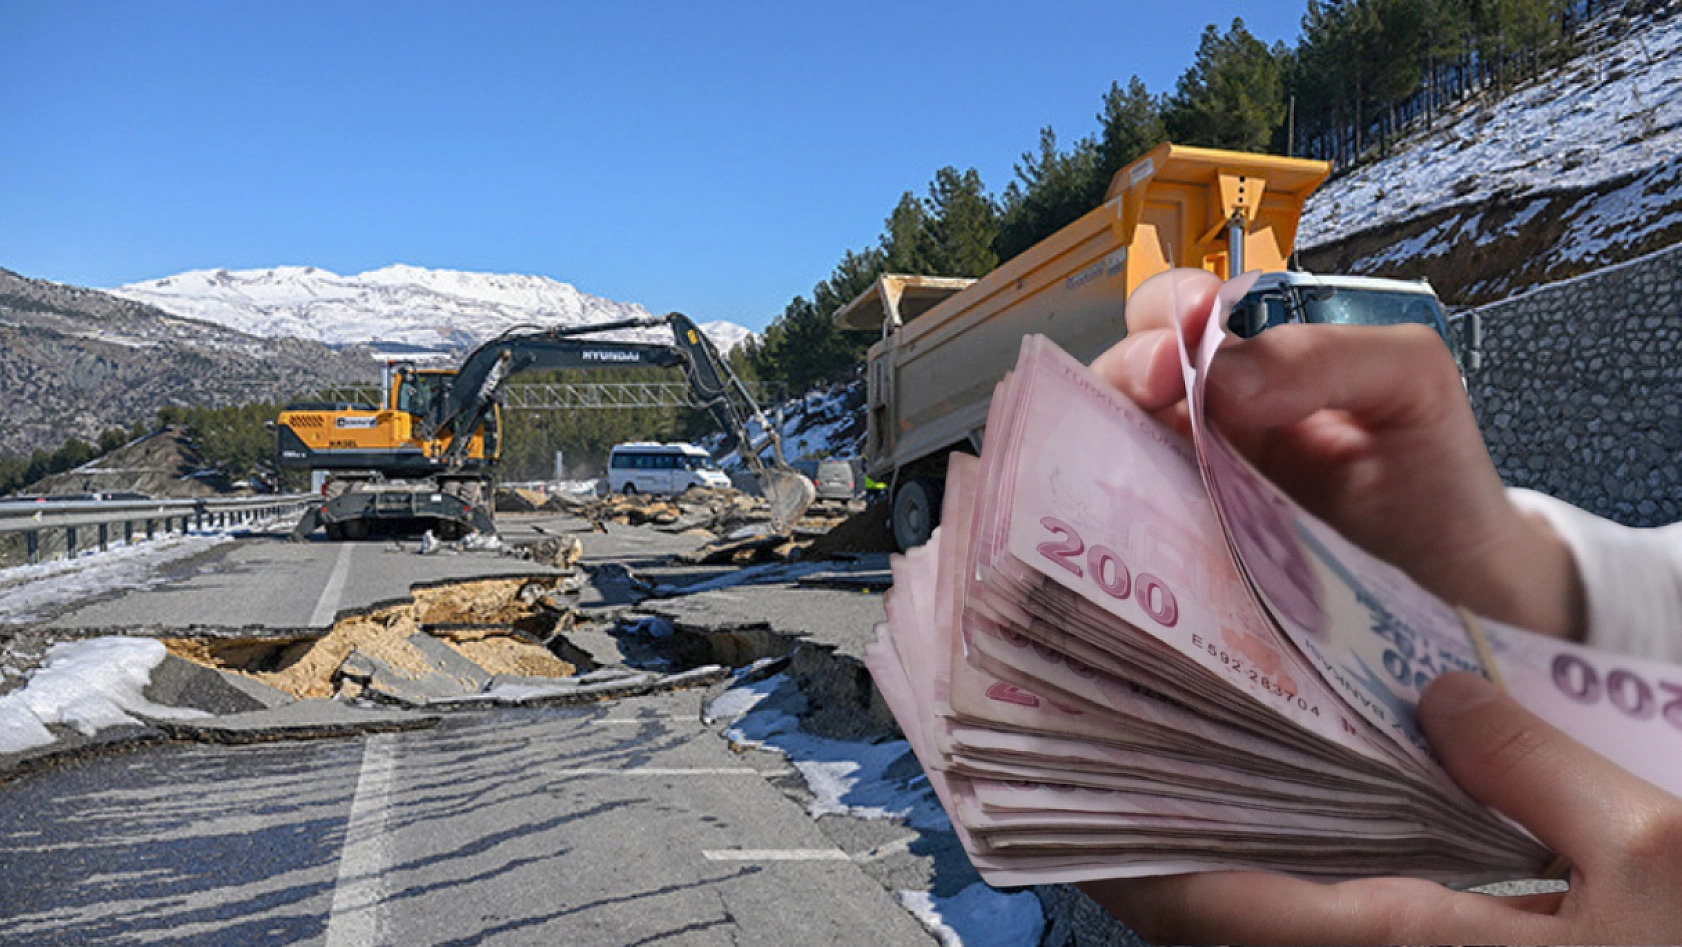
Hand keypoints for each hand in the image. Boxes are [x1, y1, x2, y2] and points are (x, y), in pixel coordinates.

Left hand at [1078, 672, 1681, 944]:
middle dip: (1153, 845)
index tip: (1066, 787)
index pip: (1203, 911)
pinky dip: (1285, 873)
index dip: (1119, 855)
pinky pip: (1317, 928)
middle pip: (1214, 923)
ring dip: (1212, 861)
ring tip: (1183, 763)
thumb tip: (1446, 699)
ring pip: (1261, 928)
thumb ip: (1537, 767)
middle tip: (1115, 750)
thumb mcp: (1656, 853)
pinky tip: (1301, 810)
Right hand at [1090, 268, 1584, 641]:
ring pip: (1118, 444)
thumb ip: (1326, 355)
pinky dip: (1122, 508)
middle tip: (1161, 383)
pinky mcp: (1190, 552)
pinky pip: (1135, 521)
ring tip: (1141, 448)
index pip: (1188, 313)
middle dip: (1132, 365)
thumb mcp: (1410, 382)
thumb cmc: (1440, 477)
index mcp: (1262, 360)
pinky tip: (1137, 510)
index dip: (1173, 309)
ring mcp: (1195, 484)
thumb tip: (1221, 376)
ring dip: (1114, 435)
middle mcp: (1214, 416)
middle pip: (1132, 374)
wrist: (1465, 591)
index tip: (1192, 325)